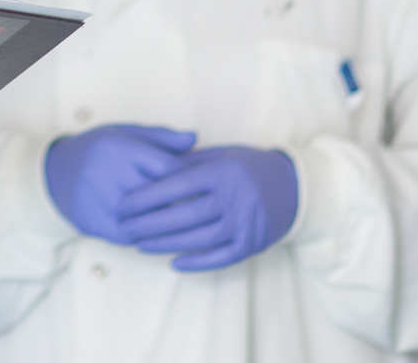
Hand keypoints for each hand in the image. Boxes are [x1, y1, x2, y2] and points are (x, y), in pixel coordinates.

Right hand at [43, 124, 196, 243]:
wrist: (55, 172)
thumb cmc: (100, 149)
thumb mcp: (127, 133)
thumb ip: (162, 137)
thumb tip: (195, 138)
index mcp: (121, 148)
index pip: (168, 168)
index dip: (191, 179)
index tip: (206, 185)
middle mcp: (109, 172)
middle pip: (160, 197)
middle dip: (185, 204)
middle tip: (206, 210)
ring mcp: (99, 200)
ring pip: (148, 220)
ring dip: (169, 225)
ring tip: (190, 226)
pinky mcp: (94, 222)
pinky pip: (131, 236)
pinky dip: (148, 237)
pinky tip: (160, 235)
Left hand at [116, 144, 298, 271]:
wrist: (294, 187)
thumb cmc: (248, 166)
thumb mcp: (220, 154)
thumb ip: (188, 160)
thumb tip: (151, 165)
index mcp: (220, 172)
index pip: (175, 185)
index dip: (146, 196)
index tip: (123, 203)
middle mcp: (232, 198)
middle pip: (182, 215)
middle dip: (148, 223)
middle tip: (124, 227)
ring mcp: (243, 223)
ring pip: (197, 239)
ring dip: (165, 244)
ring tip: (140, 244)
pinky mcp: (251, 244)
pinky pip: (220, 257)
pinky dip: (196, 262)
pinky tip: (173, 262)